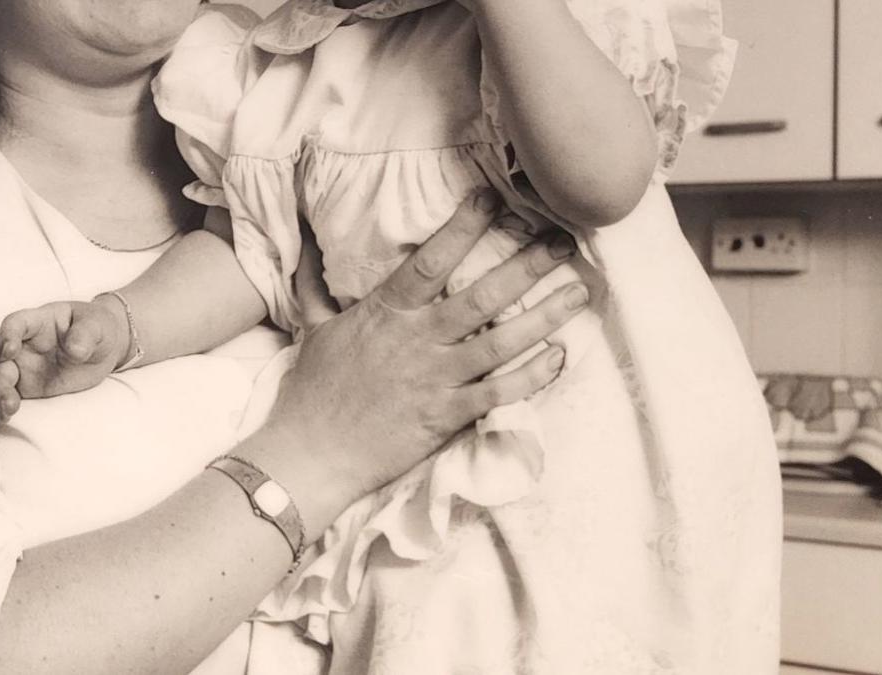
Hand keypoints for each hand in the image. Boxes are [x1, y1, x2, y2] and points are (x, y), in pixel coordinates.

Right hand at [0, 299, 131, 421]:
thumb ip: (85, 335)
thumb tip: (75, 350)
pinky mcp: (24, 386)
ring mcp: (21, 365)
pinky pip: (4, 395)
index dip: (8, 335)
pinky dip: (0, 406)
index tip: (10, 350)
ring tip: (9, 408)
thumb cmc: (97, 328)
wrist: (103, 348)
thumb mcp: (97, 326)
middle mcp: (22, 342)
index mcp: (38, 321)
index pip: (15, 323)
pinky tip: (5, 417)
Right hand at [241, 189, 587, 529]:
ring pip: (500, 342)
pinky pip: (498, 393)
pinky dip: (531, 376)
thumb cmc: (312, 390)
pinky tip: (558, 357)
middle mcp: (417, 340)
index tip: (493, 199)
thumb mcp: (312, 326)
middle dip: (527, 265)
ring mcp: (435, 379)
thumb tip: (301, 241)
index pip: (431, 259)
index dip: (463, 226)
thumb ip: (314, 282)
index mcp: (387, 312)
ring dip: (544, 316)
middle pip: (482, 295)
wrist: (311, 453)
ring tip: (579, 292)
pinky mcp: (446, 416)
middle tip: (563, 240)